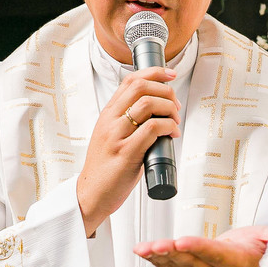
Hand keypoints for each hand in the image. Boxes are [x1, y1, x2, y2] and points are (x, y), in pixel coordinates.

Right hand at [77, 66, 179, 236]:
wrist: (91, 194)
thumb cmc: (106, 168)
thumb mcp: (112, 137)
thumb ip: (128, 122)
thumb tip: (158, 112)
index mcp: (108, 114)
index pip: (130, 80)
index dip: (155, 72)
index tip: (171, 74)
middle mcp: (110, 121)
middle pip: (141, 86)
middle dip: (166, 91)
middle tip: (175, 106)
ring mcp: (117, 136)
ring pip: (148, 104)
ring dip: (169, 108)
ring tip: (174, 122)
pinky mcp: (126, 153)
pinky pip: (152, 128)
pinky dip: (168, 126)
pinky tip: (172, 134)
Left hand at [133, 225, 267, 266]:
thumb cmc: (253, 259)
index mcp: (234, 264)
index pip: (214, 255)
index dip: (198, 248)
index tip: (183, 241)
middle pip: (192, 263)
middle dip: (173, 253)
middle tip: (157, 245)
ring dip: (159, 258)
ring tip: (144, 248)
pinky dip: (155, 261)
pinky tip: (144, 252)